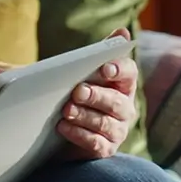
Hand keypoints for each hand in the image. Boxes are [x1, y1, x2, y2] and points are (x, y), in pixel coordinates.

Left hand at [58, 28, 138, 159]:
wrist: (51, 126)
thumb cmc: (70, 92)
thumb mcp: (78, 71)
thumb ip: (98, 52)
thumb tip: (122, 32)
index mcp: (122, 84)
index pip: (129, 72)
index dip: (119, 69)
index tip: (104, 68)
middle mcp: (125, 107)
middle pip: (117, 101)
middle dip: (97, 96)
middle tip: (77, 91)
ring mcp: (117, 130)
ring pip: (106, 123)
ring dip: (86, 116)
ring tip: (66, 110)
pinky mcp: (105, 149)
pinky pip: (97, 144)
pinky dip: (80, 135)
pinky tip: (63, 127)